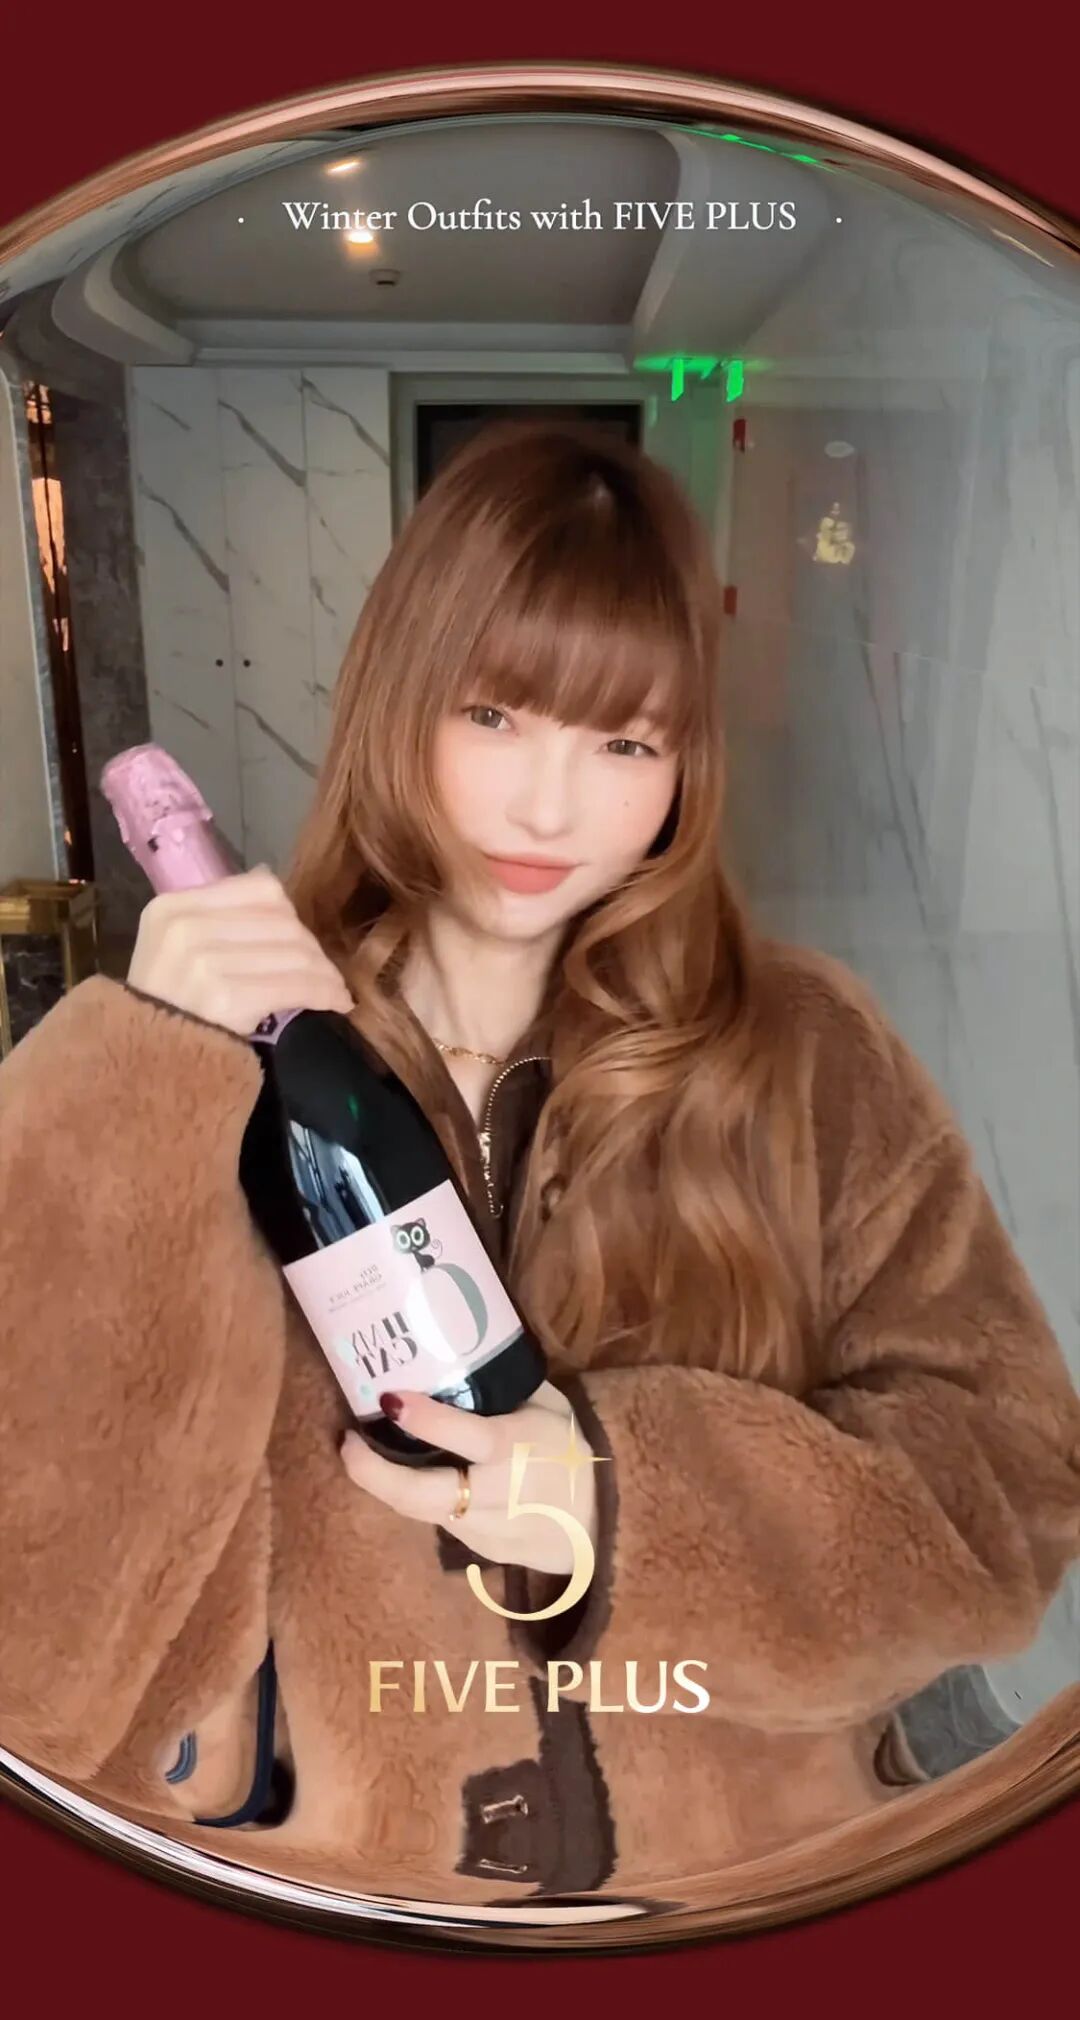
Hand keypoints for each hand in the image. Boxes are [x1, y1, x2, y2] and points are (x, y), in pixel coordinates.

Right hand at [127, 865, 353, 1036]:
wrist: (143, 1069)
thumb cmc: (165, 1012)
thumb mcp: (173, 952)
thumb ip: (216, 920)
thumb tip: (276, 893)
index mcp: (172, 908)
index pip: (259, 889)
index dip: (291, 916)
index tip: (299, 941)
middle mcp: (185, 928)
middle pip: (282, 922)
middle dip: (312, 949)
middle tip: (326, 973)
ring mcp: (203, 963)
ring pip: (295, 953)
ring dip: (326, 974)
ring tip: (334, 990)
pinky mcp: (226, 999)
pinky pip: (296, 985)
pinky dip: (325, 993)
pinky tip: (335, 1003)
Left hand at [340, 1380, 601, 1578]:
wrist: (600, 1523)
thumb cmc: (572, 1451)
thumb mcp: (550, 1406)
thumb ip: (506, 1387)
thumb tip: (457, 1350)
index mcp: (515, 1451)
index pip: (464, 1437)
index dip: (424, 1420)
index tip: (389, 1398)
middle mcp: (494, 1494)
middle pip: (422, 1494)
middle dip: (374, 1473)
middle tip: (347, 1443)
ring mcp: (484, 1529)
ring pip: (420, 1510)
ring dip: (387, 1483)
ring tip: (361, 1452)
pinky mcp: (478, 1549)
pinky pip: (438, 1520)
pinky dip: (417, 1497)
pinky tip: (406, 1475)